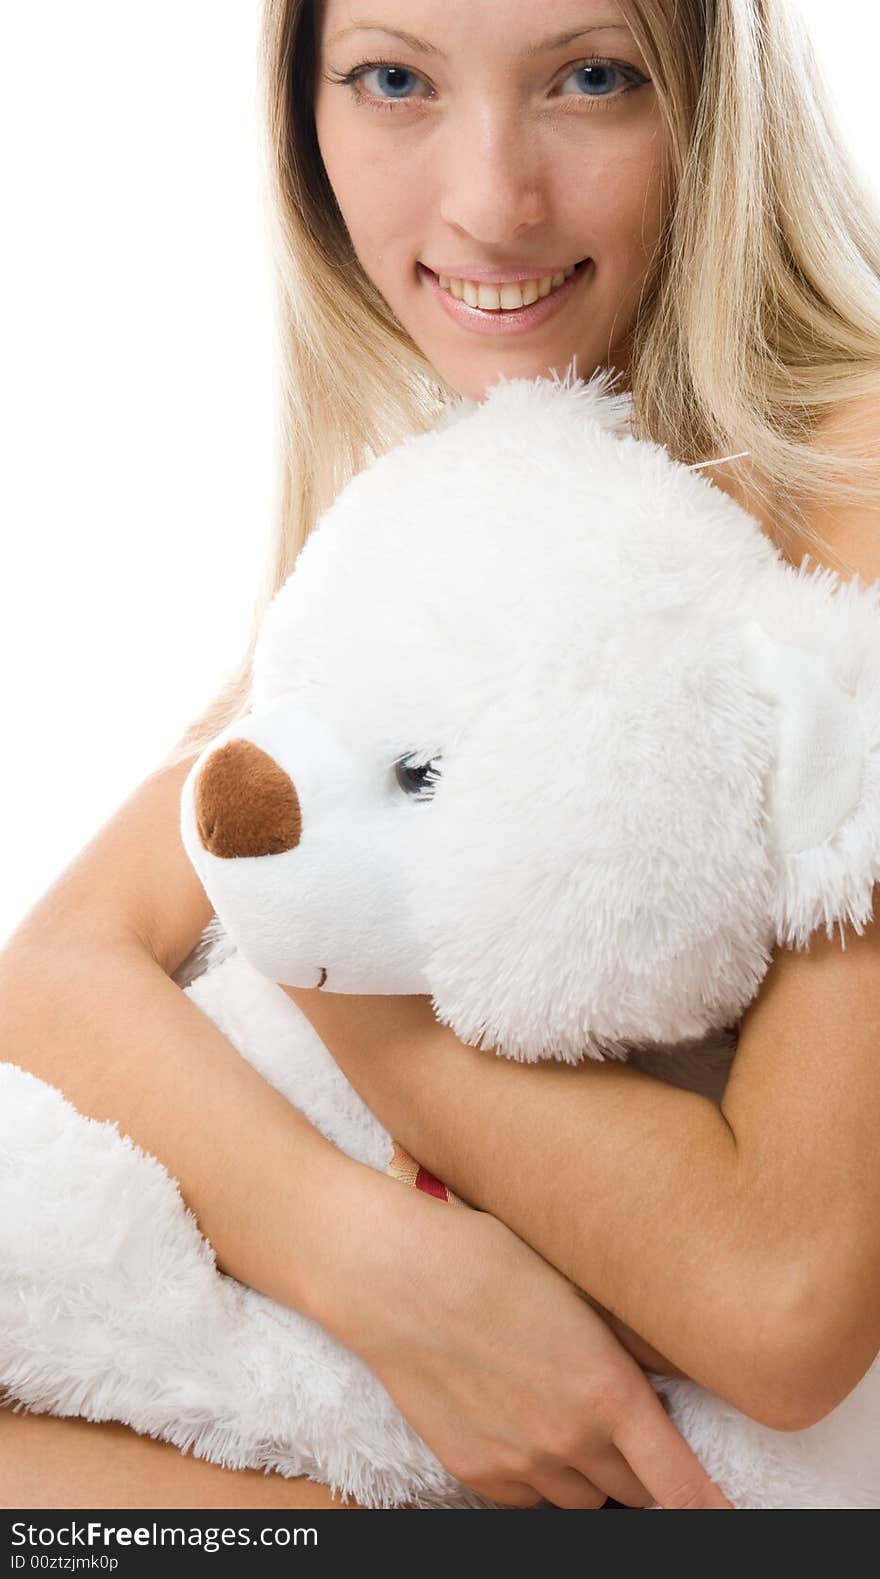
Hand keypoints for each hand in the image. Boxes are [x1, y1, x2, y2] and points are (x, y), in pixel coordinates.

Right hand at [319, 1173, 731, 1508]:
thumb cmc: (490, 1259)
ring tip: (577, 1422)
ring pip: (582, 1503)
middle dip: (647, 1474)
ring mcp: (517, 1464)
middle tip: (639, 1434)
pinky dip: (542, 1479)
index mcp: (608, 1393)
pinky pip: (529, 1500)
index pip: (680, 1488)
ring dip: (594, 1477)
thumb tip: (681, 1371)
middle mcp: (568, 1442)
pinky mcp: (473, 1471)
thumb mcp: (579, 1287)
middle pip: (635, 1497)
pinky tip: (530, 1428)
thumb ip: (635, 1342)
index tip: (727, 1516)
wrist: (394, 1276)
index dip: (710, 1509)